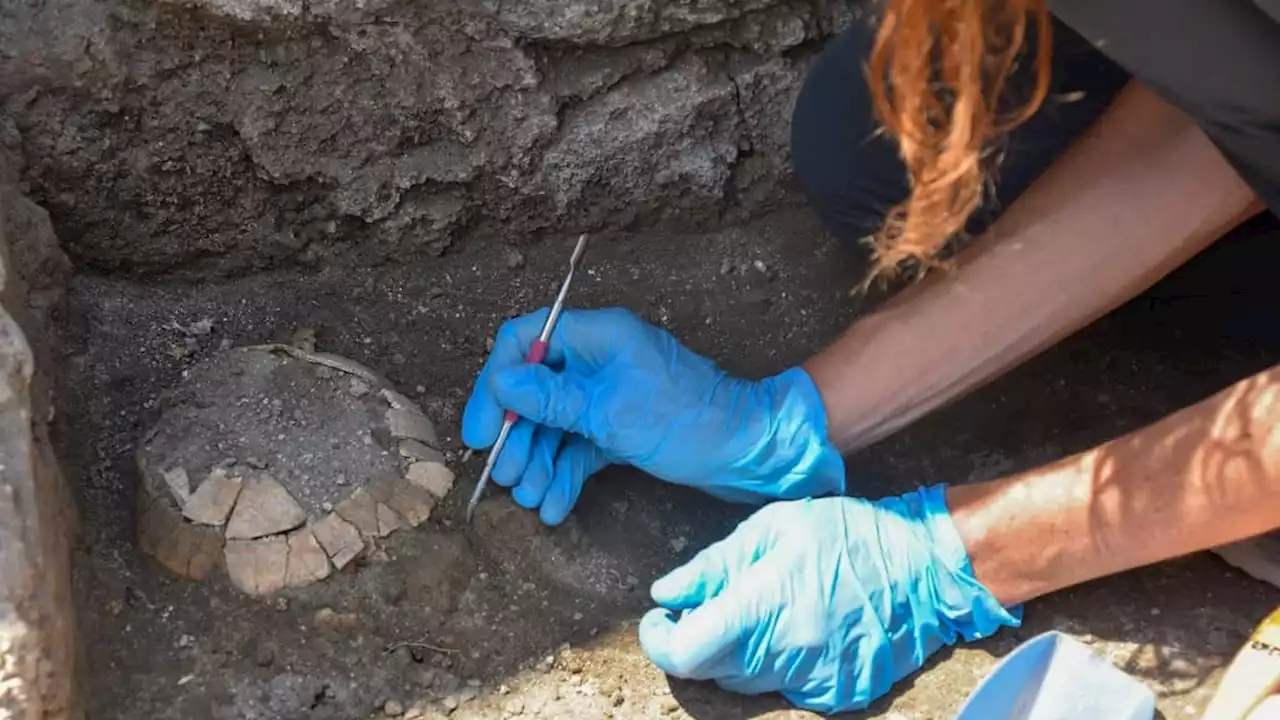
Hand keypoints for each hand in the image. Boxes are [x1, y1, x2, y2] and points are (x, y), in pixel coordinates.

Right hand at [462, 307, 843, 524]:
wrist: (752, 452)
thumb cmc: (692, 421)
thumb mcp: (614, 413)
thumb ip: (554, 400)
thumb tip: (502, 383)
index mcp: (599, 336)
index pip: (525, 341)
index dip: (496, 384)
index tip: (482, 431)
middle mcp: (600, 359)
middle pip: (534, 390)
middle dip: (517, 435)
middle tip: (506, 476)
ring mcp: (610, 395)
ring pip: (555, 424)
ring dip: (538, 460)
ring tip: (529, 497)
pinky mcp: (622, 427)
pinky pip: (580, 446)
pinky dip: (565, 473)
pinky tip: (553, 505)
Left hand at [637, 485, 1019, 712]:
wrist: (925, 566)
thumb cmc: (847, 534)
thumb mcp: (774, 528)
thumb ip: (714, 566)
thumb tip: (666, 594)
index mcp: (763, 607)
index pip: (686, 653)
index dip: (659, 641)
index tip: (658, 619)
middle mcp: (784, 654)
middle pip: (712, 670)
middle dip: (698, 641)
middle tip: (710, 605)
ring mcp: (814, 680)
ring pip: (746, 683)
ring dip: (738, 653)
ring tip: (763, 609)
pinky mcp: (838, 693)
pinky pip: (786, 687)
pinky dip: (778, 663)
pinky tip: (800, 626)